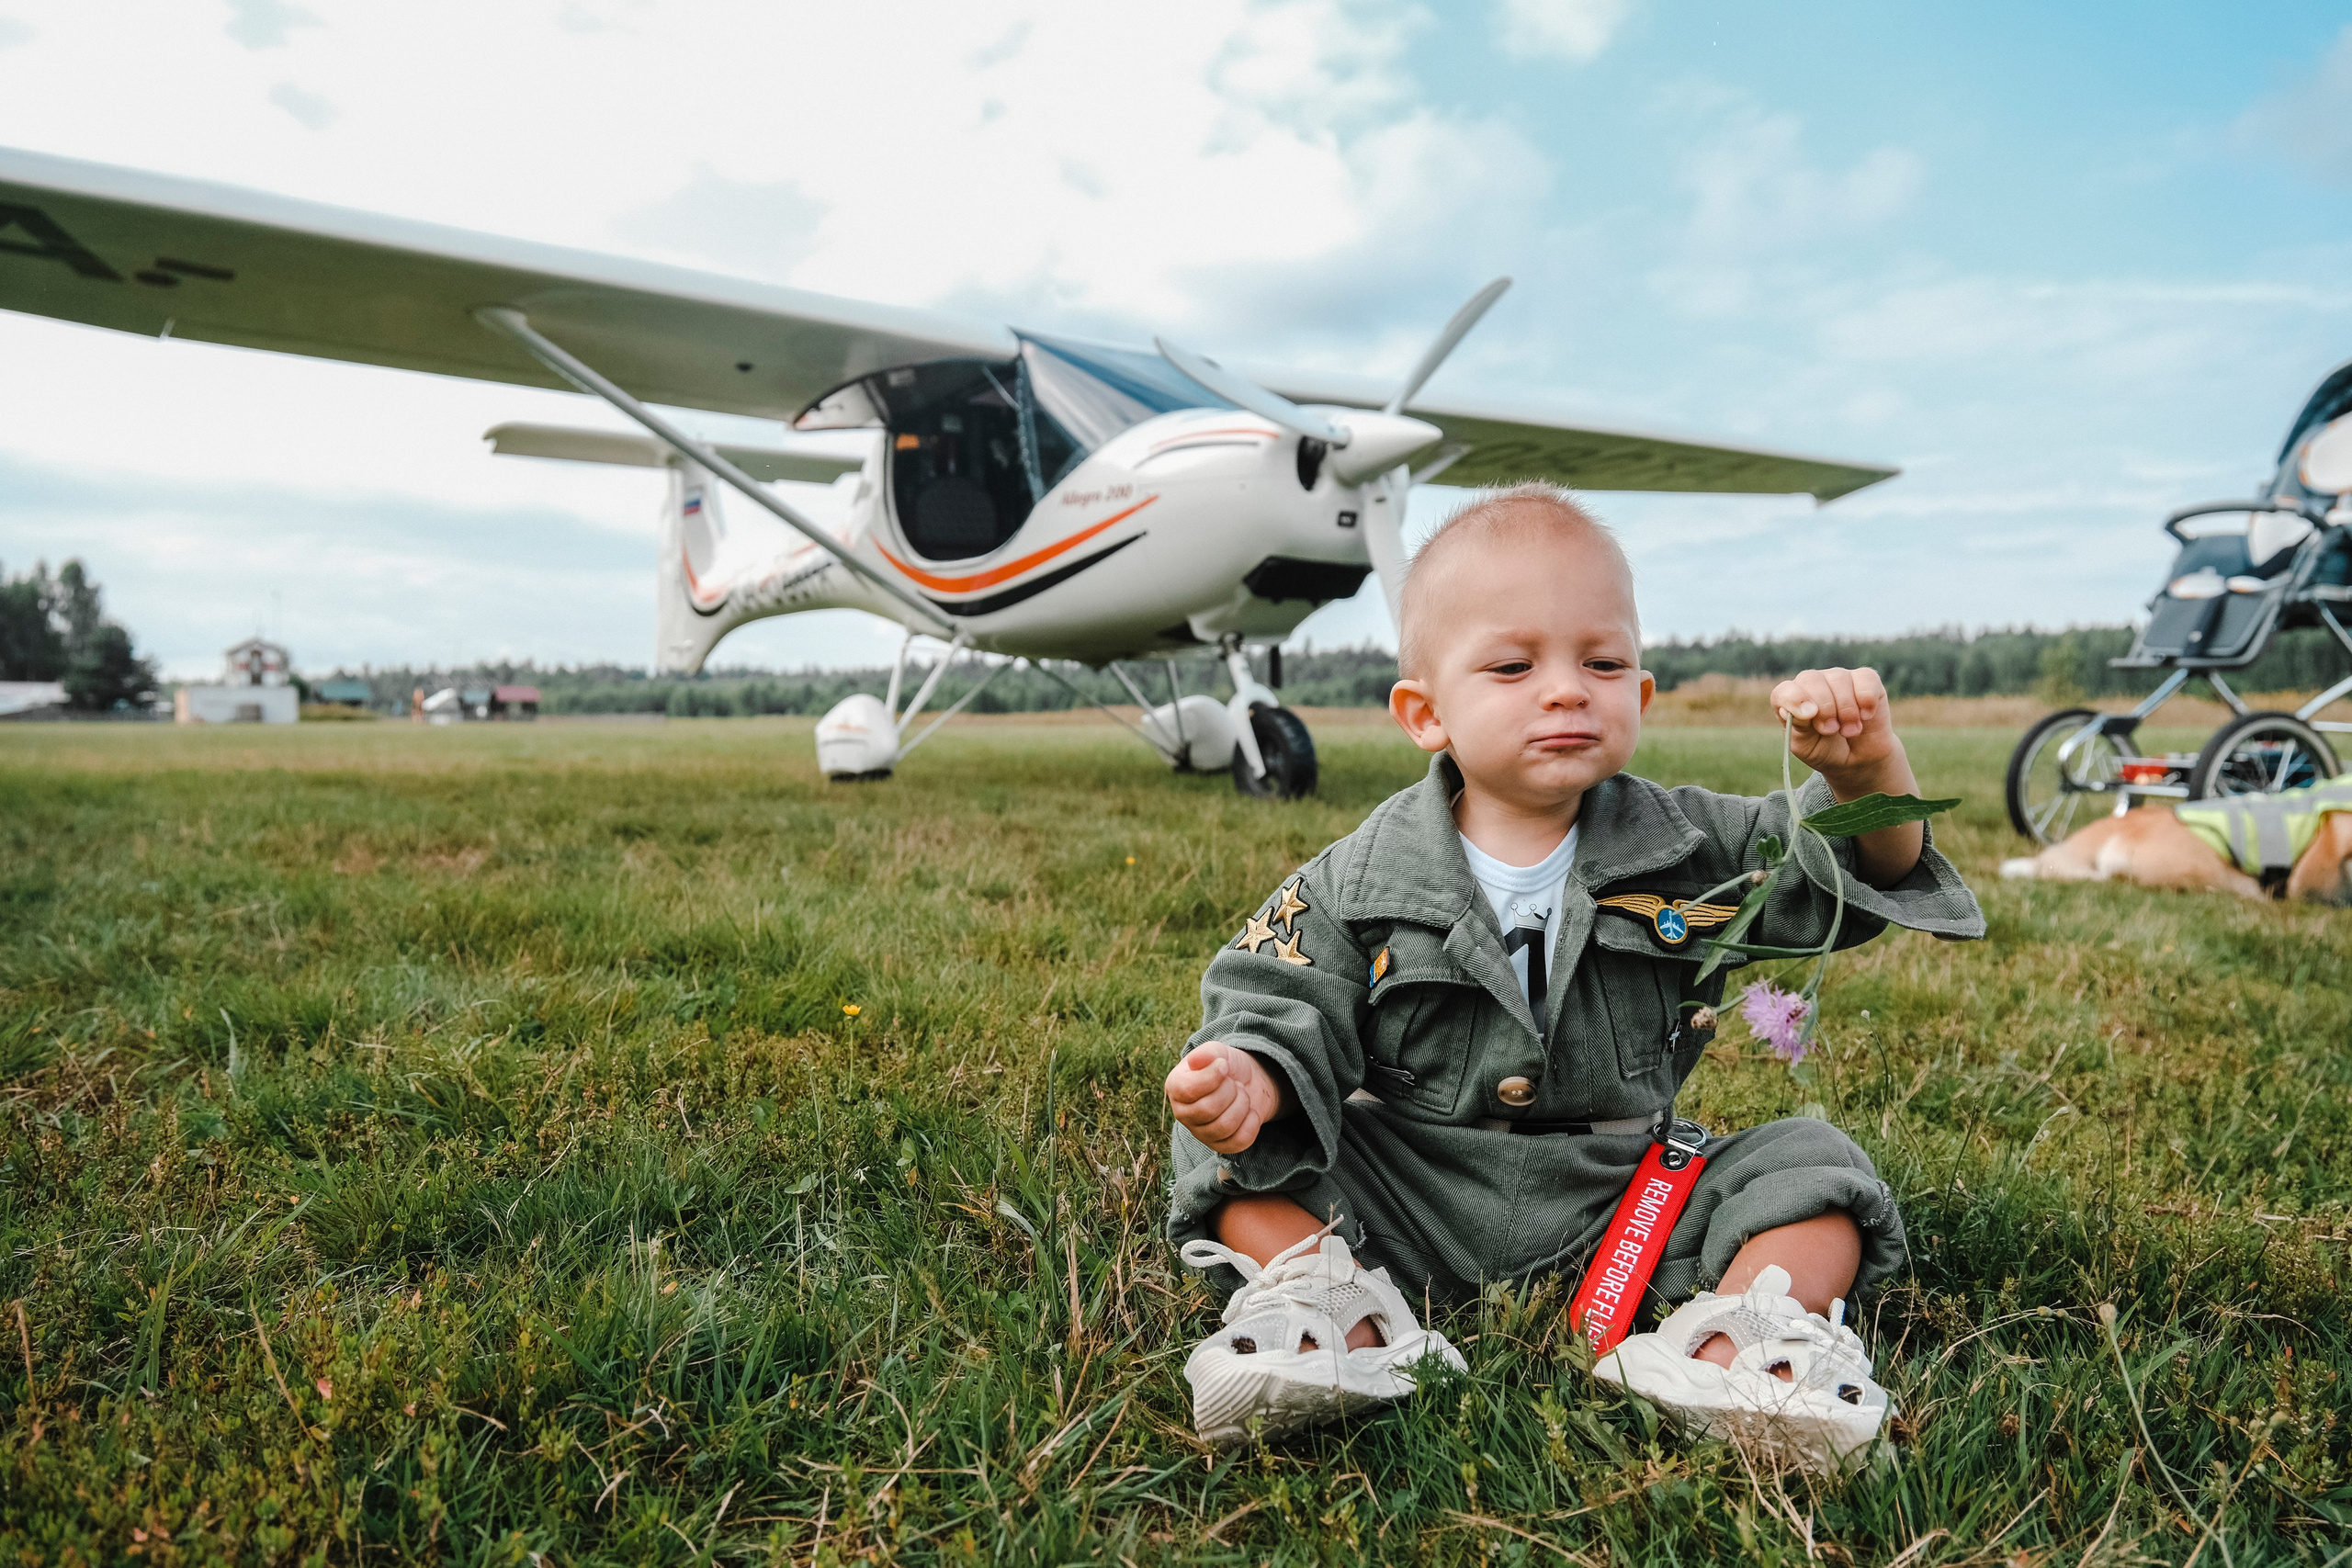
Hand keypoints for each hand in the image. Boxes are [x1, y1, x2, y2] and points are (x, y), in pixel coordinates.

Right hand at [1165, 1041, 1285, 1155]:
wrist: (1247, 1081)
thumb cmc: (1226, 1066)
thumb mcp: (1219, 1052)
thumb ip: (1208, 1053)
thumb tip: (1195, 1060)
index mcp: (1175, 1087)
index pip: (1188, 1090)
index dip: (1211, 1077)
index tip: (1224, 1065)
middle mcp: (1182, 1113)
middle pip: (1208, 1110)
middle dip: (1230, 1091)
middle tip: (1235, 1083)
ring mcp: (1200, 1133)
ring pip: (1224, 1126)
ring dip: (1242, 1105)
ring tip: (1242, 1095)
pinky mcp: (1219, 1146)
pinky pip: (1238, 1142)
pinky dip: (1251, 1123)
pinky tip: (1250, 1111)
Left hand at [1770, 667, 1899, 779]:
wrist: (1859, 760)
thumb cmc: (1826, 751)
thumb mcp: (1807, 746)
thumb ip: (1799, 727)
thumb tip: (1795, 709)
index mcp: (1792, 701)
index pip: (1784, 691)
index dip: (1794, 700)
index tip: (1809, 715)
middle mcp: (1813, 684)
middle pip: (1811, 679)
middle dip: (1824, 707)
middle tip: (1831, 730)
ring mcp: (1839, 679)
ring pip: (1839, 679)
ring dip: (1846, 710)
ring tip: (1849, 731)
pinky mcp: (1865, 680)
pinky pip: (1865, 679)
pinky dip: (1867, 699)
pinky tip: (1865, 716)